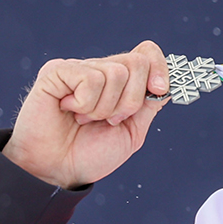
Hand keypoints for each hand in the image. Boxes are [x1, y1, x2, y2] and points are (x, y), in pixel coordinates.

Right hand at [2, 41, 169, 188]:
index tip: (159, 89)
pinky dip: (85, 103)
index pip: (146, 53)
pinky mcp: (57, 71)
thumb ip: (148, 106)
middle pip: (138, 62)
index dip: (159, 67)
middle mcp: (99, 69)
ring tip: (84, 119)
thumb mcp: (131, 133)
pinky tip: (68, 110)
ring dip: (104, 108)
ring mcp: (78, 68)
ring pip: (116, 73)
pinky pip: (91, 78)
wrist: (56, 170)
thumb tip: (166, 85)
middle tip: (109, 120)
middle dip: (131, 101)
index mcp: (119, 82)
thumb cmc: (88, 154)